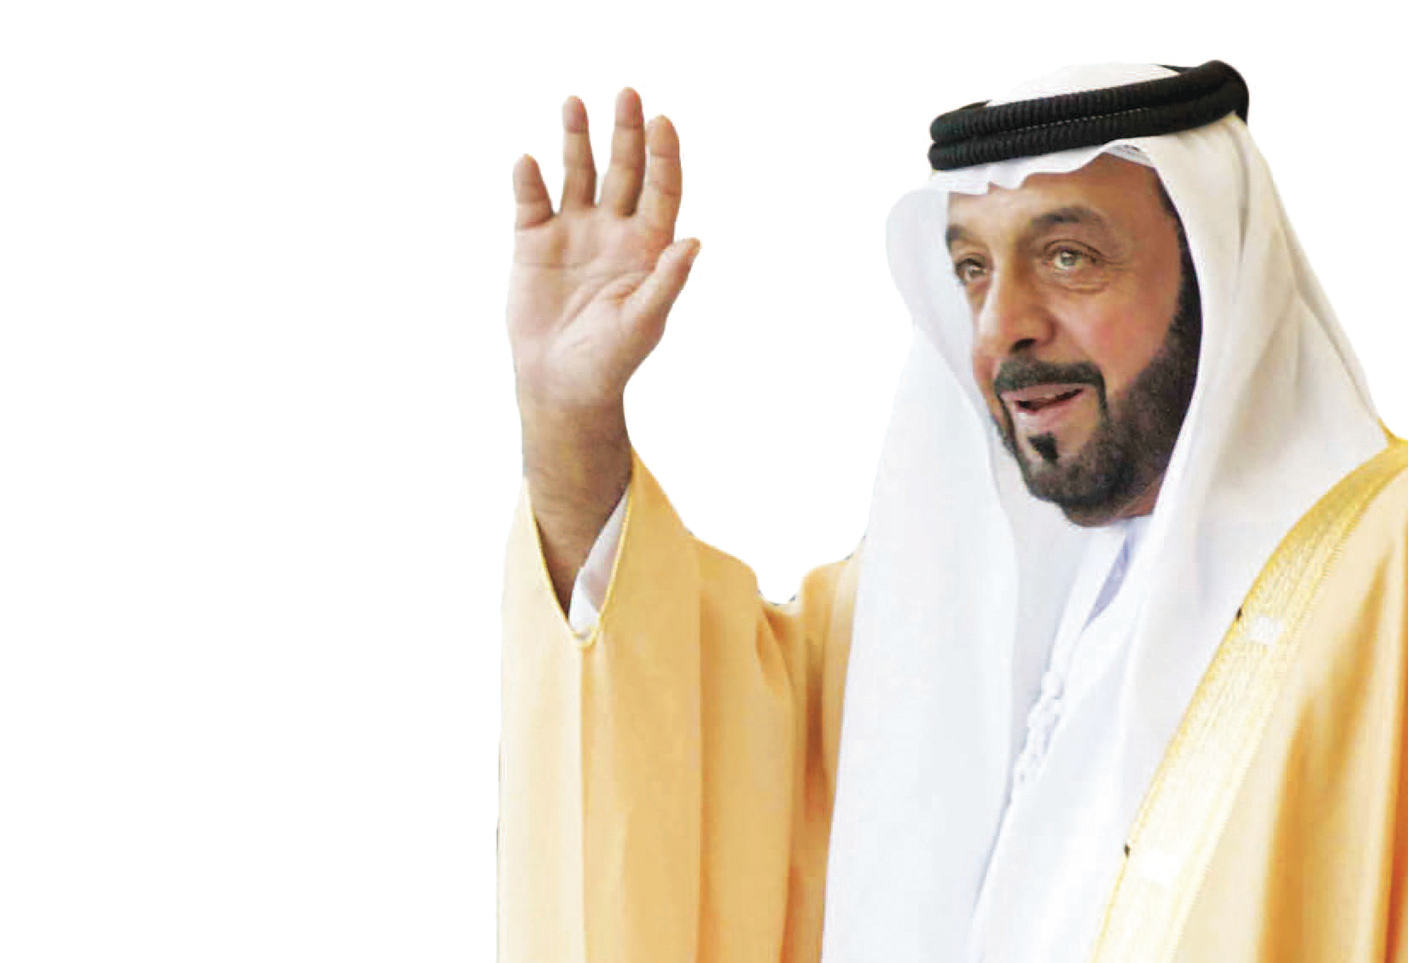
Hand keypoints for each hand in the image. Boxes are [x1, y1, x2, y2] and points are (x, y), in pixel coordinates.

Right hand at [508, 89, 699, 413]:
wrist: (560, 386)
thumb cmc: (611, 360)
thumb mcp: (645, 322)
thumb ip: (668, 280)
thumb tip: (694, 241)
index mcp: (648, 247)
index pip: (661, 190)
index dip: (664, 156)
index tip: (663, 121)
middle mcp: (613, 230)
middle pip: (623, 169)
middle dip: (626, 132)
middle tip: (627, 93)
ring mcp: (573, 232)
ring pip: (579, 174)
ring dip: (577, 139)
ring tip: (574, 102)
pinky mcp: (534, 242)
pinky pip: (532, 201)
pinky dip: (530, 180)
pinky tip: (529, 161)